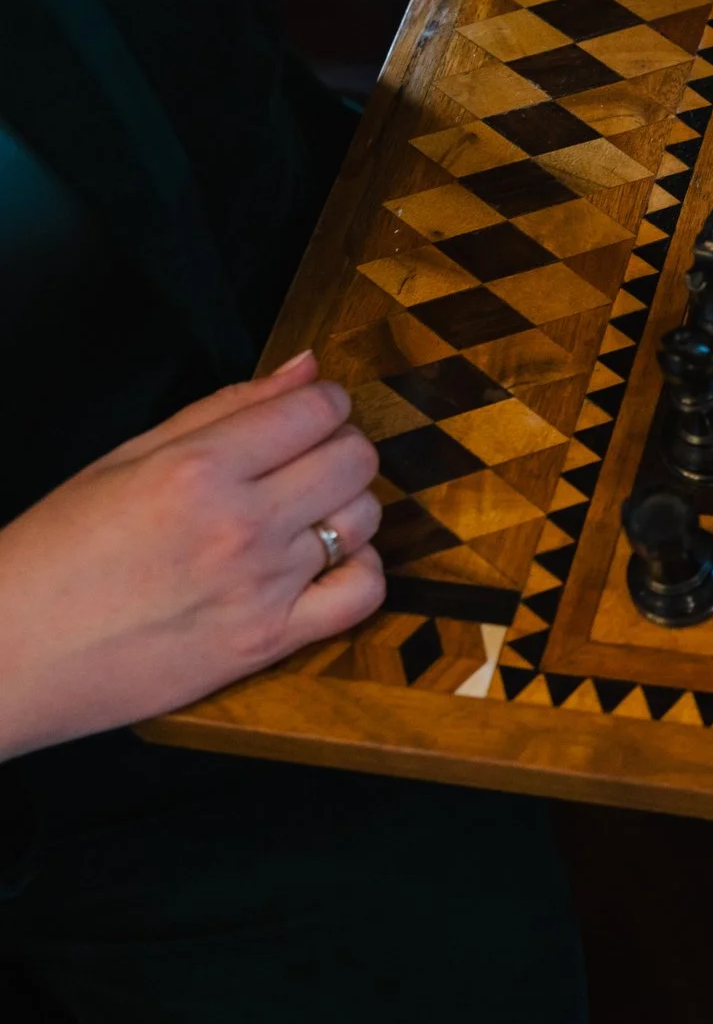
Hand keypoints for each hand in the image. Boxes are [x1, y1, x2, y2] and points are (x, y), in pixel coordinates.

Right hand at [0, 351, 383, 759]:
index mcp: (196, 468)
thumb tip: (307, 368)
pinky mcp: (270, 641)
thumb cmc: (55, 553)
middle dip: (339, 448)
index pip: (316, 408)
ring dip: (345, 508)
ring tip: (302, 515)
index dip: (322, 403)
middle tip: (304, 463)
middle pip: (355, 458)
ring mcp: (261, 585)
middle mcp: (240, 523)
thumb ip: (225, 408)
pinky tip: (325, 565)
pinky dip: (359, 571)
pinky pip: (365, 593)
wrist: (12, 655)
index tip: (306, 415)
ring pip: (365, 518)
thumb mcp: (124, 459)